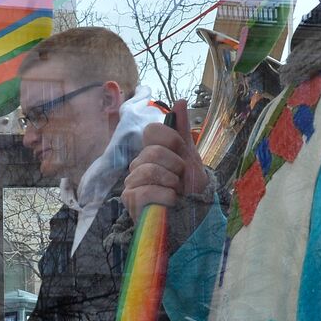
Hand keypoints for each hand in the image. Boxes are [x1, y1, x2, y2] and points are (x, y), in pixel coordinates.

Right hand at [122, 99, 210, 221]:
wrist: (191, 219)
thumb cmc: (189, 191)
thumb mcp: (190, 158)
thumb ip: (182, 130)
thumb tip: (179, 101)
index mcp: (151, 151)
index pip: (152, 130)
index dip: (172, 142)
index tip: (183, 158)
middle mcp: (138, 164)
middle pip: (154, 152)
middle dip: (175, 167)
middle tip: (181, 181)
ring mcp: (131, 182)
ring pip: (149, 170)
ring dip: (171, 183)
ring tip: (175, 193)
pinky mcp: (130, 200)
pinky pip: (145, 190)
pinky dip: (165, 197)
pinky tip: (170, 203)